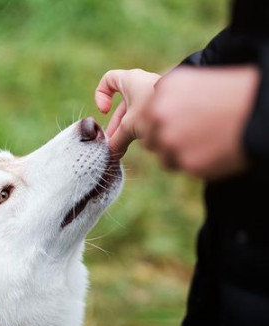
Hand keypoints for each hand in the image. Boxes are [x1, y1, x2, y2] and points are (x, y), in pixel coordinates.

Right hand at [95, 69, 160, 158]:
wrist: (191, 104)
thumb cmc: (155, 108)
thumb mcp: (130, 126)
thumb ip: (117, 140)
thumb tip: (111, 153)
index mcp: (130, 80)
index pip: (108, 79)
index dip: (101, 94)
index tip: (105, 111)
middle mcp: (142, 84)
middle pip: (122, 104)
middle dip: (117, 124)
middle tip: (114, 142)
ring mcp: (154, 94)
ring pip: (136, 112)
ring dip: (129, 129)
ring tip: (127, 146)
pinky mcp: (166, 104)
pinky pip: (149, 115)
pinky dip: (144, 127)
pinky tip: (145, 141)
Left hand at [146, 66, 258, 180]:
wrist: (261, 111)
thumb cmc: (233, 93)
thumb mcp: (195, 81)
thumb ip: (168, 95)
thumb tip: (151, 109)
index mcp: (161, 90)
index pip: (145, 116)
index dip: (160, 123)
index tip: (175, 125)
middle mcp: (159, 114)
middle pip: (150, 139)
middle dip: (166, 141)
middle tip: (192, 137)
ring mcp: (171, 140)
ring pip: (164, 157)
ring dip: (179, 155)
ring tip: (206, 143)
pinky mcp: (186, 163)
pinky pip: (183, 168)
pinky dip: (197, 163)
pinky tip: (214, 150)